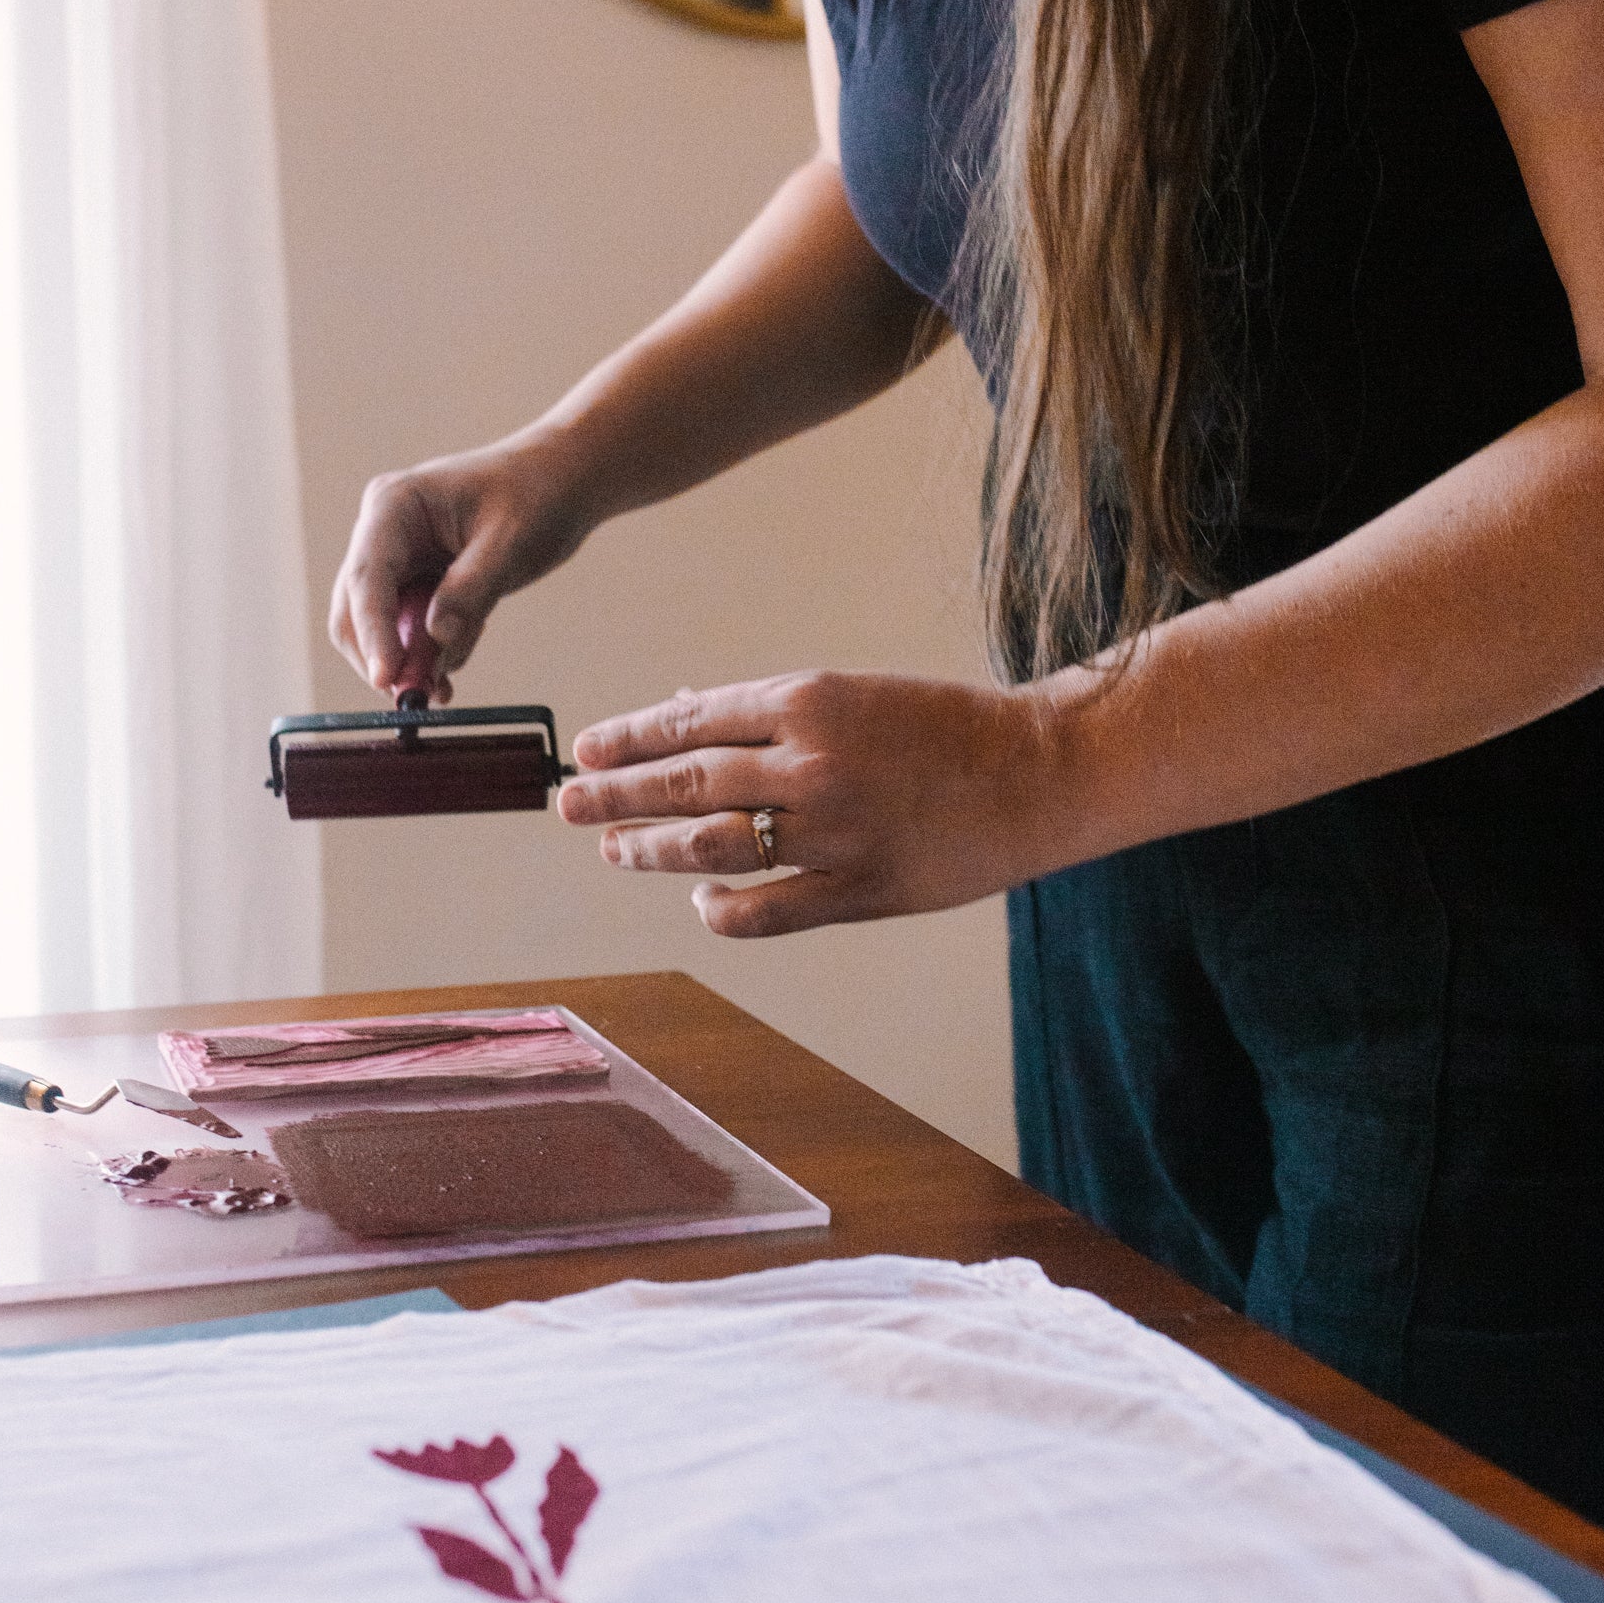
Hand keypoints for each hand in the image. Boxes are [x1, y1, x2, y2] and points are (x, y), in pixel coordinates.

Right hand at [329, 428, 594, 699]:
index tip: (386, 679)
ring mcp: (398, 558)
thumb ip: (472, 589)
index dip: (372, 632)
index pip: (367, 577)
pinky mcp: (417, 581)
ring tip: (444, 687)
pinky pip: (406, 630)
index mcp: (394, 506)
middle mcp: (383, 531)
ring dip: (406, 662)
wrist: (563, 480)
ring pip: (378, 626)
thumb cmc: (537, 494)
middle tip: (417, 698)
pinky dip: (424, 656)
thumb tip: (436, 637)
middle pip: (355, 608)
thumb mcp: (510, 543)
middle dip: (383, 656)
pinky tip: (451, 668)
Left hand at [558, 671, 1061, 935]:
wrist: (1036, 771)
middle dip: (614, 795)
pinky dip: (721, 908)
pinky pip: (768, 909)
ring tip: (613, 851)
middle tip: (567, 804)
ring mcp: (834, 831)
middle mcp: (810, 763)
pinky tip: (697, 900)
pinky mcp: (861, 889)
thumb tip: (681, 708)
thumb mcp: (850, 692)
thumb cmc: (941, 724)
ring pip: (712, 846)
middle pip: (685, 784)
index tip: (585, 749)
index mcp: (807, 701)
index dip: (629, 739)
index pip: (690, 722)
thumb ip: (764, 710)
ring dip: (651, 849)